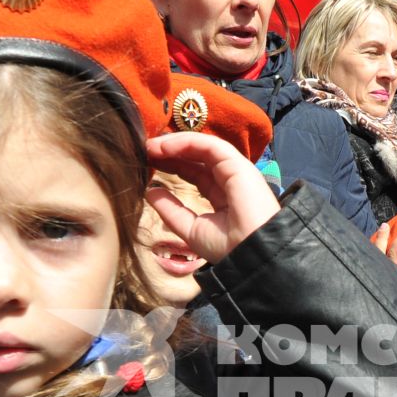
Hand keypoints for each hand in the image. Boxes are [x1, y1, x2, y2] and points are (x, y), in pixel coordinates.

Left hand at [146, 131, 280, 264]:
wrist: (252, 254)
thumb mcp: (191, 229)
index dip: (173, 166)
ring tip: (150, 146)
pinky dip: (187, 142)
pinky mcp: (238, 164)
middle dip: (171, 152)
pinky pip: (210, 146)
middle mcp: (230, 180)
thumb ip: (171, 210)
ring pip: (203, 148)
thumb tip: (149, 192)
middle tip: (145, 150)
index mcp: (223, 196)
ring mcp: (235, 170)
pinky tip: (165, 146)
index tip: (149, 163)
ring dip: (175, 144)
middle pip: (197, 158)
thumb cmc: (227, 248)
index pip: (195, 174)